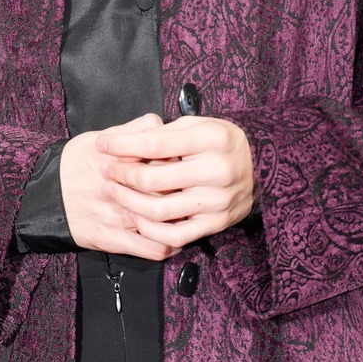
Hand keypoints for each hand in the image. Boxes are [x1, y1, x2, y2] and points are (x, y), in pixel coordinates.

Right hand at [59, 114, 181, 259]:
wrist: (42, 197)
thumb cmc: (73, 165)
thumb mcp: (98, 138)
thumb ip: (131, 130)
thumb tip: (160, 123)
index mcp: (119, 161)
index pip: (163, 159)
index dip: (180, 162)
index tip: (186, 165)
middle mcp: (121, 189)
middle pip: (167, 189)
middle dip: (184, 191)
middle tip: (193, 192)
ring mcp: (118, 216)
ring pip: (164, 221)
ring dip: (182, 221)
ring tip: (189, 216)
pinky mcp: (113, 239)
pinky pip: (152, 248)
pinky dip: (169, 246)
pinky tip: (175, 239)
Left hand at [94, 115, 256, 249]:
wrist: (260, 167)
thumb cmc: (218, 143)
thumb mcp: (195, 125)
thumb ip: (161, 134)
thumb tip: (120, 143)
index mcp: (211, 139)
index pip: (155, 144)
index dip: (122, 146)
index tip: (102, 144)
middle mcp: (217, 171)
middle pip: (153, 179)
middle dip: (121, 175)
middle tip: (106, 171)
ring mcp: (217, 201)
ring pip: (158, 210)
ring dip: (128, 202)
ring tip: (113, 192)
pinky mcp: (216, 223)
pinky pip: (174, 235)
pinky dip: (149, 229)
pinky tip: (135, 217)